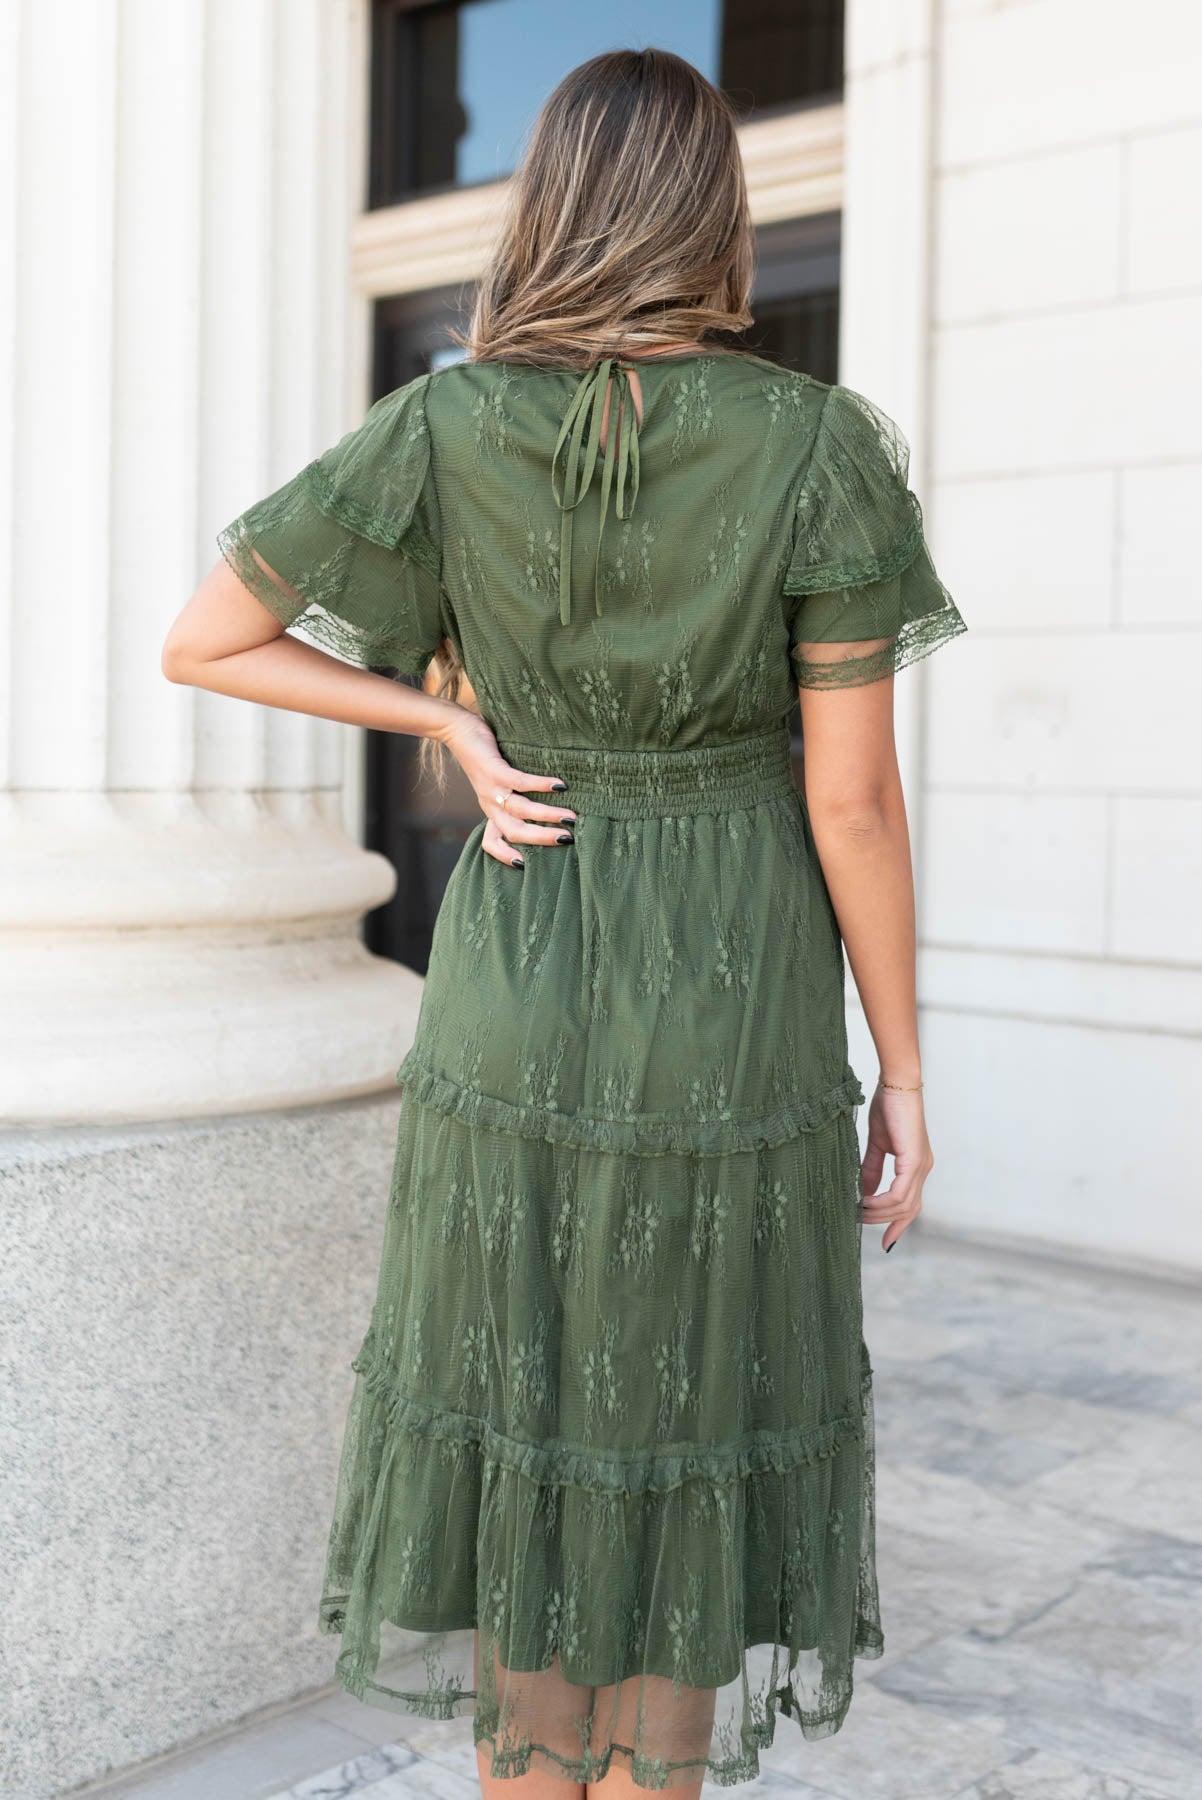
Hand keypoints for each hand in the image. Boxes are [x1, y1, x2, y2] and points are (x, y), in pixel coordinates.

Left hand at [439, 709, 575, 868]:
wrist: (459, 731)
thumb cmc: (486, 758)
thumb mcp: (497, 784)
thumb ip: (515, 799)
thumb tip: (546, 811)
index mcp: (491, 811)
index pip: (490, 843)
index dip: (504, 856)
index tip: (525, 866)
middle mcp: (490, 804)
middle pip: (514, 832)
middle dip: (542, 838)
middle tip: (568, 839)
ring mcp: (491, 788)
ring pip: (520, 810)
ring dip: (548, 815)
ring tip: (570, 817)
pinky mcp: (494, 769)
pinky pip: (520, 782)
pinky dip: (541, 785)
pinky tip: (560, 785)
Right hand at [859, 1083, 933, 1252]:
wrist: (896, 1085)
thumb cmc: (888, 1107)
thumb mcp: (877, 1143)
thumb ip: (871, 1168)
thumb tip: (863, 1191)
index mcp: (916, 1166)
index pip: (910, 1204)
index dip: (898, 1224)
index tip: (886, 1243)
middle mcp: (923, 1169)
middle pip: (909, 1210)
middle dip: (888, 1224)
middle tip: (865, 1229)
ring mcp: (921, 1166)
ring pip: (904, 1205)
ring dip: (879, 1212)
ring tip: (858, 1211)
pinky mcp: (914, 1160)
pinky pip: (900, 1192)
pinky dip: (882, 1200)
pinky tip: (866, 1201)